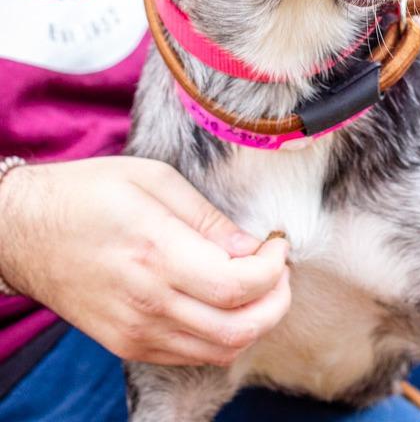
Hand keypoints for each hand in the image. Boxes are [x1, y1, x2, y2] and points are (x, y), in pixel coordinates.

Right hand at [0, 156, 289, 366]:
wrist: (21, 231)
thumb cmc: (87, 193)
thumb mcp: (153, 179)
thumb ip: (206, 218)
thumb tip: (250, 246)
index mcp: (156, 253)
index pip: (237, 285)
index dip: (274, 269)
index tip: (278, 244)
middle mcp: (147, 302)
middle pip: (239, 328)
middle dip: (277, 301)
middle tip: (279, 269)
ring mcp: (135, 330)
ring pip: (220, 350)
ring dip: (256, 322)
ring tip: (259, 284)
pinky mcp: (126, 344)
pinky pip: (192, 354)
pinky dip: (223, 335)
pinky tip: (226, 302)